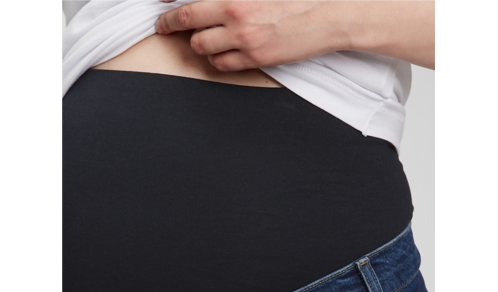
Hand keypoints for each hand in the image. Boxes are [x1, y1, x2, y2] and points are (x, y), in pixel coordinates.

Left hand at [156, 0, 435, 71]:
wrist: (330, 15)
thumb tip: (215, 3)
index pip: (191, 0)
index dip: (171, 5)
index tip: (162, 6)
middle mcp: (235, 11)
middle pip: (188, 21)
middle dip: (170, 23)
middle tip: (164, 25)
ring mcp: (244, 38)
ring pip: (202, 46)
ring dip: (198, 42)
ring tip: (201, 39)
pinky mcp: (254, 58)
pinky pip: (222, 64)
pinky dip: (217, 59)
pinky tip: (221, 52)